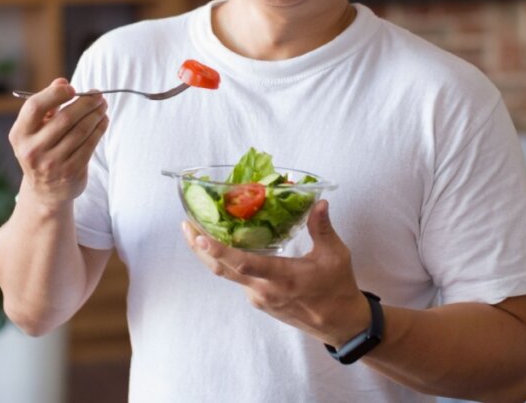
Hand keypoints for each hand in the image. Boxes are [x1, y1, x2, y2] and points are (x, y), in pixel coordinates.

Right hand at [8, 78, 107, 210]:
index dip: (55, 94)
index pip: (35, 107)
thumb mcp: (36, 128)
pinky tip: (103, 121)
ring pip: (81, 131)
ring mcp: (51, 163)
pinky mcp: (70, 172)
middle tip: (98, 94)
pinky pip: (90, 145)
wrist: (45, 190)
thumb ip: (47, 104)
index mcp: (20, 134)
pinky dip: (99, 129)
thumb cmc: (42, 148)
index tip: (72, 87)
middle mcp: (32, 150)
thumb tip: (62, 81)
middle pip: (65, 118)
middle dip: (86, 103)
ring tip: (103, 105)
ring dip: (96, 114)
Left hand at [181, 200, 371, 345]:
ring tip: (197, 230)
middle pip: (223, 269)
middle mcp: (264, 291)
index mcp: (282, 278)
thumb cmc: (338, 288)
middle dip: (200, 247)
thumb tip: (319, 202)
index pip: (243, 264)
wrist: (339, 324)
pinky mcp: (260, 301)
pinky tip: (224, 245)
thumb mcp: (335, 255)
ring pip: (227, 275)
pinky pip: (238, 279)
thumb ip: (322, 228)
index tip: (199, 236)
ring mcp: (259, 298)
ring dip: (211, 254)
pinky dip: (226, 262)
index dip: (219, 250)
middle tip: (185, 224)